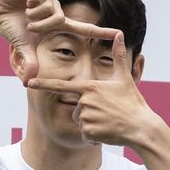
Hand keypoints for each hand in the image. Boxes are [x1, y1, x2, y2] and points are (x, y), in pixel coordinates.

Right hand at [0, 0, 118, 84]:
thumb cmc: (12, 30)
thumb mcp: (23, 49)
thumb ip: (30, 63)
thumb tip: (29, 81)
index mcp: (59, 25)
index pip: (85, 29)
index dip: (102, 32)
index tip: (119, 34)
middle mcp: (57, 11)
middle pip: (60, 19)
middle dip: (41, 26)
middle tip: (29, 28)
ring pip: (50, 8)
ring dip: (34, 15)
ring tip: (25, 14)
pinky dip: (31, 3)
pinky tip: (24, 3)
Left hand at [27, 31, 160, 147]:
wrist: (141, 127)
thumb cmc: (132, 102)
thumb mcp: (125, 78)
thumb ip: (119, 56)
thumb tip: (120, 34)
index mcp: (89, 87)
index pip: (61, 86)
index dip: (43, 84)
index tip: (29, 83)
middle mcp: (85, 101)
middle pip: (76, 108)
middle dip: (88, 113)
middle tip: (107, 113)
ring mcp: (86, 117)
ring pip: (80, 121)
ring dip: (92, 124)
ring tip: (108, 122)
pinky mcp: (89, 131)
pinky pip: (85, 134)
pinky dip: (94, 136)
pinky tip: (107, 132)